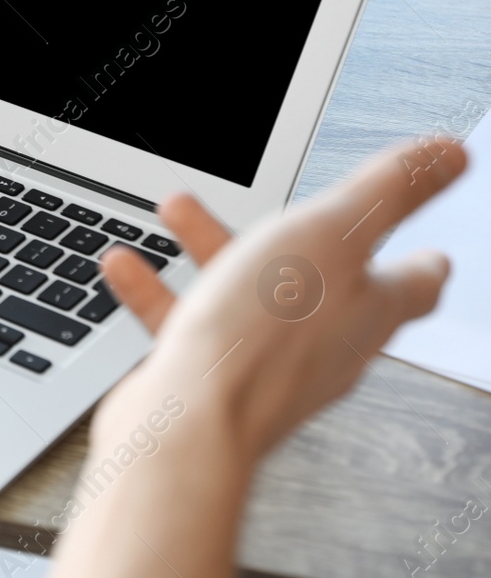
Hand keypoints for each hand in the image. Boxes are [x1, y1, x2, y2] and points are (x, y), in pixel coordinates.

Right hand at [98, 136, 464, 464]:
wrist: (188, 421)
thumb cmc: (260, 338)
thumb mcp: (332, 235)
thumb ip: (388, 192)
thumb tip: (448, 155)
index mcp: (370, 310)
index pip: (415, 284)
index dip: (422, 260)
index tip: (430, 250)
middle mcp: (326, 344)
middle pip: (321, 281)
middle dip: (292, 235)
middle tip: (281, 208)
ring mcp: (266, 365)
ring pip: (247, 294)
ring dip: (214, 247)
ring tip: (178, 212)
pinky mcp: (211, 380)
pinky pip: (188, 323)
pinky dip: (160, 289)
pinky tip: (130, 267)